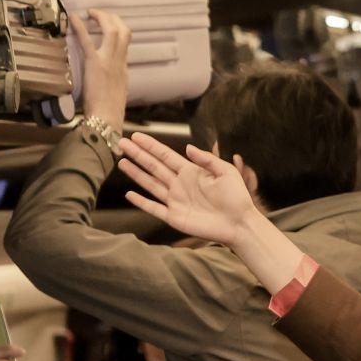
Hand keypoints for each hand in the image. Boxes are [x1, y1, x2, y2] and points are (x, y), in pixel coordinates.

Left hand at [73, 8, 129, 125]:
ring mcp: (109, 61)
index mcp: (124, 68)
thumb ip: (113, 82)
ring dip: (101, 17)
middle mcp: (119, 61)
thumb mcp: (116, 93)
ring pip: (112, 30)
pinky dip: (80, 26)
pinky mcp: (95, 64)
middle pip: (123, 31)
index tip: (109, 24)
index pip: (125, 43)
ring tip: (91, 12)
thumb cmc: (110, 112)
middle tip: (100, 14)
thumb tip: (106, 80)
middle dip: (113, 18)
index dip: (118, 30)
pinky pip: (88, 41)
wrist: (107, 118)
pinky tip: (74, 18)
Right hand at [117, 133, 260, 248]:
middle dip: (137, 155)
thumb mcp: (226, 172)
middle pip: (153, 166)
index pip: (165, 155)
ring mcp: (175, 201)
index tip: (136, 136)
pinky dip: (142, 202)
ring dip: (136, 174)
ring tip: (121, 162)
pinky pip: (154, 208)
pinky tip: (129, 195)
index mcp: (190, 172)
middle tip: (121, 143)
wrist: (239, 224)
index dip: (150, 145)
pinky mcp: (174, 217)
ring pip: (150, 184)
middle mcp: (180, 184)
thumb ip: (206, 159)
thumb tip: (187, 147)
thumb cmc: (237, 197)